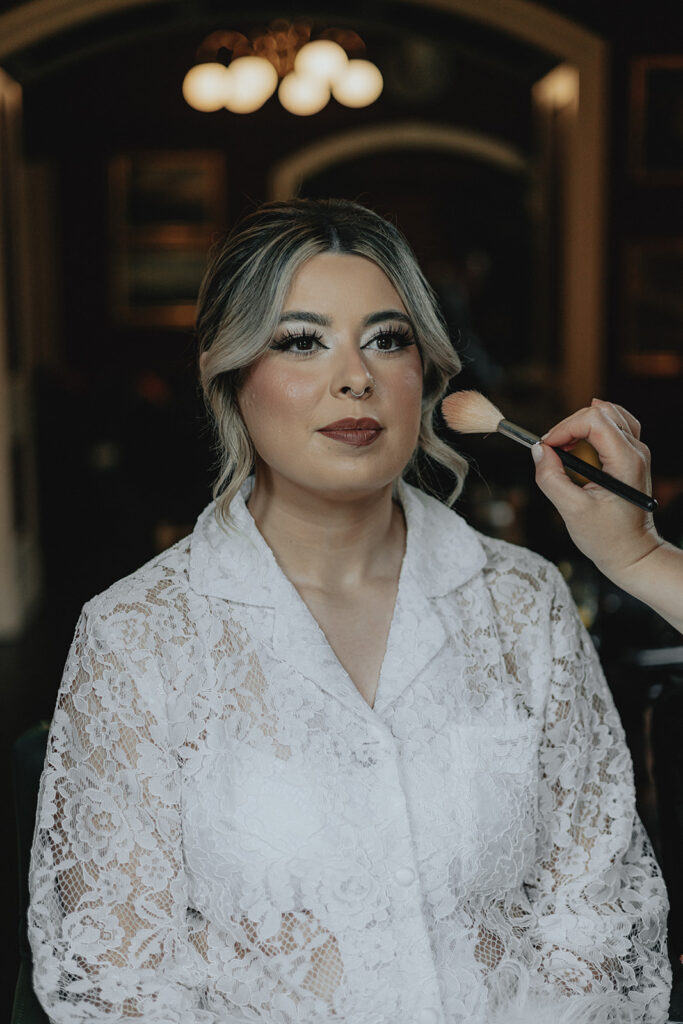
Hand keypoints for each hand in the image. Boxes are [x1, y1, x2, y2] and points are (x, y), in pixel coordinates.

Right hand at [531, 399, 661, 585]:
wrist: (633, 554)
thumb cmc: (608, 538)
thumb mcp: (572, 511)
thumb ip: (551, 478)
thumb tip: (538, 451)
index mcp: (625, 461)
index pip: (594, 419)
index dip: (564, 427)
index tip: (547, 447)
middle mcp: (636, 451)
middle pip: (600, 412)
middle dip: (569, 426)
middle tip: (552, 451)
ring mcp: (636, 453)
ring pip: (609, 414)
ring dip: (581, 425)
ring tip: (565, 448)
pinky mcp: (630, 458)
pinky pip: (614, 427)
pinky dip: (593, 429)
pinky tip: (580, 443)